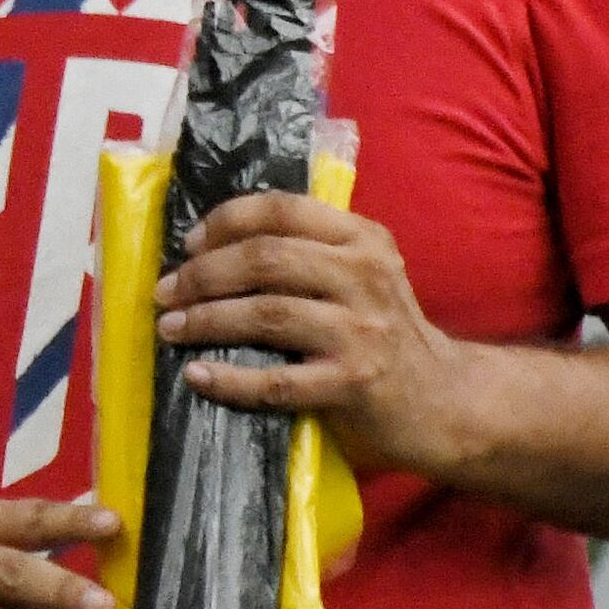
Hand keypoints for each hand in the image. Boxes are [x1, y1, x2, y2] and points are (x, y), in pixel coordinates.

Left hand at [159, 194, 465, 471]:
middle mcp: (365, 275)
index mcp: (362, 239)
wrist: (442, 399)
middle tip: (165, 293)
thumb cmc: (382, 332)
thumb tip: (209, 247)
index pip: (283, 210)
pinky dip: (229, 379)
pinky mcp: (353, 383)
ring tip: (171, 328)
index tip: (189, 244)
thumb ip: (308, 252)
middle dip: (203, 274)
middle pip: (265, 259)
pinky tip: (197, 375)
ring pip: (266, 314)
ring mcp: (361, 330)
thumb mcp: (361, 274)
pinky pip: (276, 381)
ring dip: (206, 320)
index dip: (225, 221)